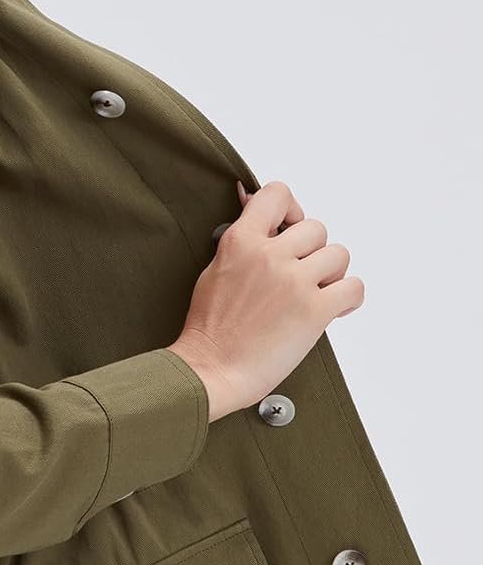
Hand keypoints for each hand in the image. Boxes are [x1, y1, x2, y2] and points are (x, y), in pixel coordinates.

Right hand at [167, 179, 364, 421]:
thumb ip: (242, 239)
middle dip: (311, 252)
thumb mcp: (215, 269)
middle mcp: (269, 256)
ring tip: (314, 294)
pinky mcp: (314, 311)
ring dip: (330, 274)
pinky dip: (349, 298)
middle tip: (298, 276)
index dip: (290, 210)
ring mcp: (294, 282)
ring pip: (339, 255)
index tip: (288, 228)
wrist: (210, 370)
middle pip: (316, 229)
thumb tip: (251, 202)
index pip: (277, 194)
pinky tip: (335, 309)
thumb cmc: (209, 329)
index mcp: (240, 242)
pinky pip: (354, 288)